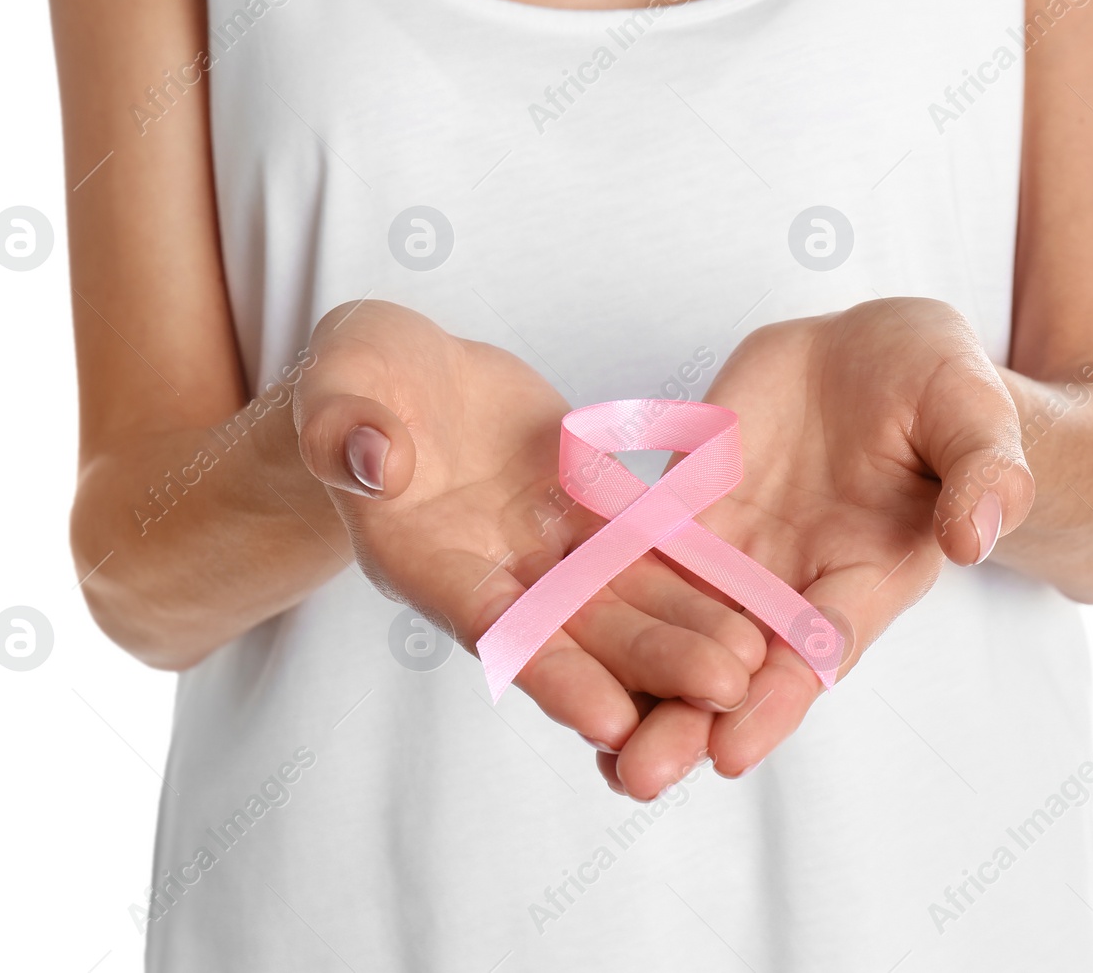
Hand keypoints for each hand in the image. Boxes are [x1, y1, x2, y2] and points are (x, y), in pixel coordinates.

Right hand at [293, 300, 763, 757]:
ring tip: (756, 662)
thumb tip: (374, 459)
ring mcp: (542, 543)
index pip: (489, 621)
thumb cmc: (351, 384)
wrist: (396, 376)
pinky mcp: (584, 506)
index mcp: (421, 556)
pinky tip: (748, 591)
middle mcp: (491, 568)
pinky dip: (689, 569)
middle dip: (649, 661)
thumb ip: (345, 428)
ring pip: (620, 596)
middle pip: (576, 627)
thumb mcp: (336, 388)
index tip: (608, 716)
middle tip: (724, 691)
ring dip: (684, 630)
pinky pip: (642, 542)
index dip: (549, 668)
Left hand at [610, 298, 1034, 795]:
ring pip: (676, 626)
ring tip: (583, 736)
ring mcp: (738, 547)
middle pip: (738, 664)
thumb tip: (976, 535)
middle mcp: (795, 578)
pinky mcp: (692, 504)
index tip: (733, 748)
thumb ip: (982, 472)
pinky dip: (599, 593)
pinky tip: (547, 630)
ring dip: (631, 678)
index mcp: (870, 571)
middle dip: (688, 719)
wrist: (876, 354)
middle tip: (637, 774)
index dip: (780, 699)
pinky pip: (639, 551)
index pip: (823, 646)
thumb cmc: (942, 387)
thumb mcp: (973, 412)